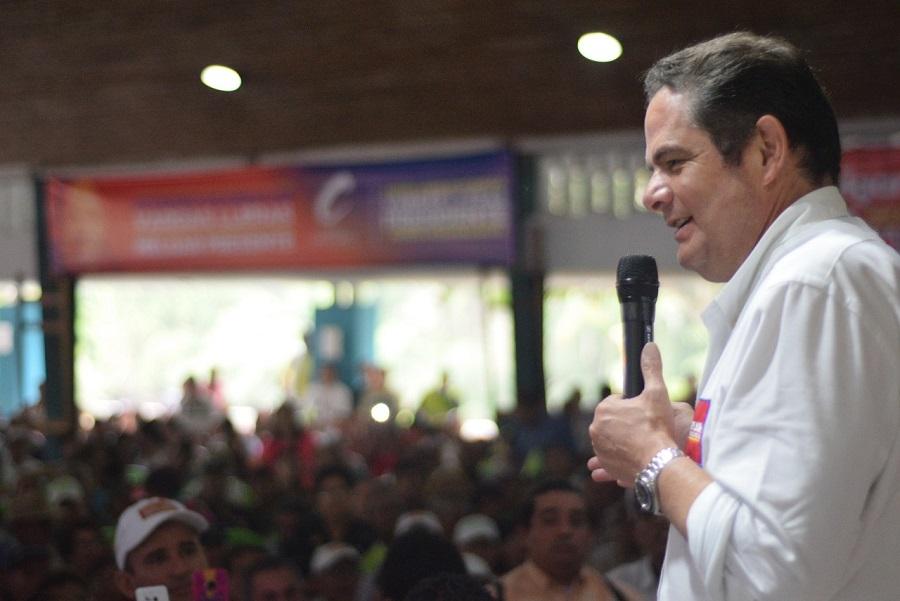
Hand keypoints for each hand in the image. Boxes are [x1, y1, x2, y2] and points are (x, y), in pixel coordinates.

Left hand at [587, 342, 677, 485]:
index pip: (618, 403)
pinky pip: (612, 456)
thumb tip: (650, 347)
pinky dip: (621, 456)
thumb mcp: (657, 393)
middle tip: (646, 429)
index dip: (634, 407)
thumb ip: (651, 368)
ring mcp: (598, 447)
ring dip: (624, 439)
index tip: (645, 413)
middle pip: (614, 421)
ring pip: (613, 438)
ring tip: (642, 443)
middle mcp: (595, 428)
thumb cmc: (657, 427)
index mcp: (604, 409)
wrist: (658, 462)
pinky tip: (634, 456)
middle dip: (627, 423)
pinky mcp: (605, 463)